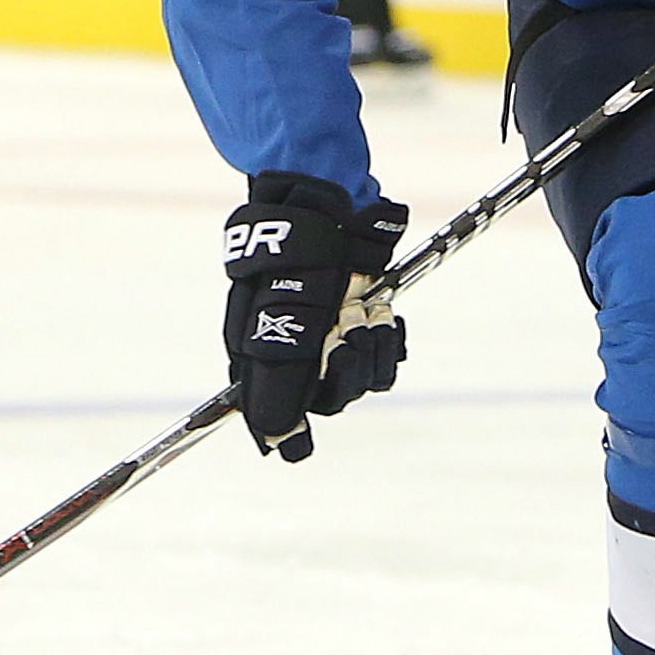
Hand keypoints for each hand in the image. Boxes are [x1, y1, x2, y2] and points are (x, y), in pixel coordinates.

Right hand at [220, 172, 409, 462]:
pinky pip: (388, 352)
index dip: (293, 429)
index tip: (298, 446)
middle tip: (343, 331)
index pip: (280, 414)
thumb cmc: (291, 264)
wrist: (324, 208)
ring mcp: (336, 334)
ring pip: (367, 377)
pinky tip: (383, 310)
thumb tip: (276, 441)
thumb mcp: (273, 327)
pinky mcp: (368, 316)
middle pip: (333, 397)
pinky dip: (390, 336)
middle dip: (345, 370)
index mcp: (265, 356)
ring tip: (364, 310)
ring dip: (372, 347)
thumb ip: (274, 386)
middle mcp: (302, 351)